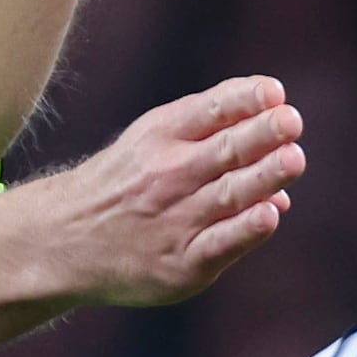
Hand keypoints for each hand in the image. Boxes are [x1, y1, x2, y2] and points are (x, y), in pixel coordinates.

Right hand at [24, 79, 302, 307]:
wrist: (63, 241)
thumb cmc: (125, 183)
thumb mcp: (152, 140)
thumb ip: (213, 131)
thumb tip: (281, 139)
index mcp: (160, 136)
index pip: (209, 111)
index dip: (244, 99)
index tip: (274, 92)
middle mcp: (167, 175)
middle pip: (223, 151)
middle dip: (260, 134)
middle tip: (291, 121)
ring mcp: (175, 220)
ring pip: (229, 195)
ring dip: (264, 176)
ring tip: (293, 158)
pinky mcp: (183, 263)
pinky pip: (221, 243)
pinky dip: (245, 228)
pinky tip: (269, 213)